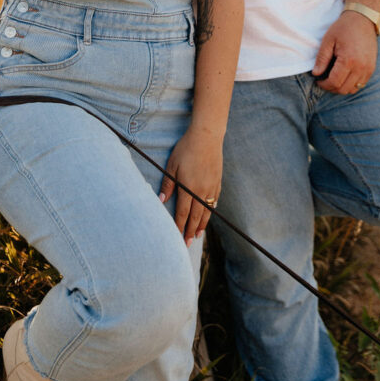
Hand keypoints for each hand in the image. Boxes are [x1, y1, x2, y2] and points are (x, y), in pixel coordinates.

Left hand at [159, 126, 222, 244]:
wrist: (207, 136)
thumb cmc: (186, 148)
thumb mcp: (172, 164)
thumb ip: (168, 184)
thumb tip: (162, 200)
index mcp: (188, 187)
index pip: (183, 213)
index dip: (179, 226)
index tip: (177, 237)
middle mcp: (201, 190)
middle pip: (196, 216)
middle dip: (191, 231)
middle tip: (188, 243)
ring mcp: (211, 187)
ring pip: (206, 211)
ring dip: (202, 224)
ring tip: (198, 235)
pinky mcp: (218, 181)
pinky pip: (214, 201)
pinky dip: (210, 211)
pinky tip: (207, 215)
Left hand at [312, 12, 376, 93]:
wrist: (363, 19)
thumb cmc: (344, 28)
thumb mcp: (328, 40)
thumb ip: (322, 58)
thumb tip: (316, 74)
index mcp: (348, 60)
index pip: (334, 82)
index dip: (324, 85)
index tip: (318, 80)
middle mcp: (361, 67)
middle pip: (344, 89)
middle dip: (331, 88)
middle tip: (324, 81)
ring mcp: (368, 68)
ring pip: (353, 89)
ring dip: (342, 88)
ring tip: (333, 79)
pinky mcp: (372, 68)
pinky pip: (361, 83)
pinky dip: (351, 84)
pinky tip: (344, 76)